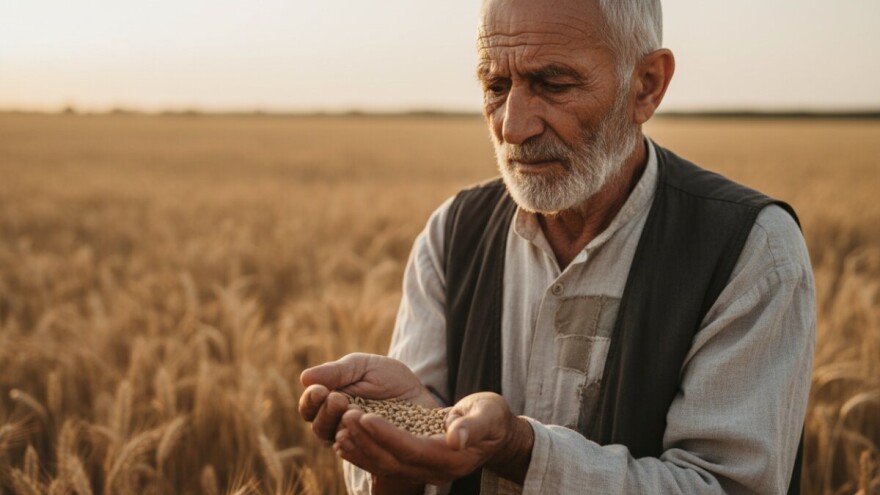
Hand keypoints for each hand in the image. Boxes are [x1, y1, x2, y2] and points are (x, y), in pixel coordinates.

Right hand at [298, 353, 438, 442]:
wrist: (421, 393)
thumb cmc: (388, 378)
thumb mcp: (363, 367)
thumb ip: (336, 372)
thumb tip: (304, 378)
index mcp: (329, 403)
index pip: (309, 407)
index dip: (310, 400)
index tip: (320, 390)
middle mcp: (337, 425)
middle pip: (319, 427)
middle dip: (326, 413)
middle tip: (338, 399)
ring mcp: (356, 441)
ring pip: (337, 441)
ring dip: (341, 426)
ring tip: (352, 411)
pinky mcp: (375, 452)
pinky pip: (361, 454)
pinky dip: (360, 442)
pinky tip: (363, 431)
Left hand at [334, 392, 533, 485]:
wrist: (496, 433)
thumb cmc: (493, 417)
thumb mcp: (488, 414)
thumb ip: (472, 426)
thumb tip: (456, 439)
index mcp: (451, 458)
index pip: (411, 449)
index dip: (386, 434)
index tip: (364, 416)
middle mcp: (435, 472)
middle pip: (392, 460)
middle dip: (366, 440)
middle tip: (344, 417)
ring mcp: (424, 472)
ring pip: (385, 466)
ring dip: (360, 449)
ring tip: (339, 429)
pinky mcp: (416, 467)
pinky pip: (385, 465)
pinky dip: (364, 454)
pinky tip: (345, 441)